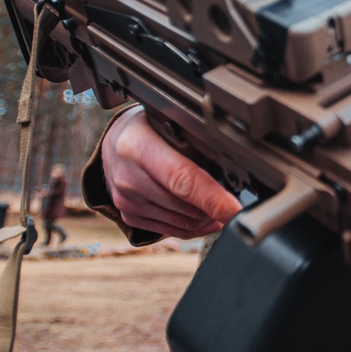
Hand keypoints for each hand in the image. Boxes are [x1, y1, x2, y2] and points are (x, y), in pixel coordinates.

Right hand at [101, 107, 240, 238]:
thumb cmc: (149, 128)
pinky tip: (206, 217)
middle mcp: (128, 176)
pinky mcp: (129, 216)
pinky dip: (194, 226)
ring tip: (220, 206)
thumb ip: (194, 143)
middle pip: (185, 205)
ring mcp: (126, 200)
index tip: (234, 209)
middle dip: (215, 207)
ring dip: (207, 218)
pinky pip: (172, 230)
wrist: (116, 142)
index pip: (181, 178)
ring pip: (182, 222)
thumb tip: (232, 169)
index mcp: (137, 146)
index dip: (211, 197)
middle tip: (234, 201)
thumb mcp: (169, 121)